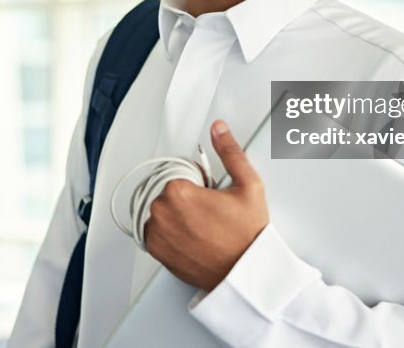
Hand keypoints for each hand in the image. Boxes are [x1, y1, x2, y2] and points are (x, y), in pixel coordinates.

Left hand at [144, 119, 269, 291]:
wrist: (244, 273)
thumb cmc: (247, 236)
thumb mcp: (248, 185)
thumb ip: (230, 152)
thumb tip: (218, 129)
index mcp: (179, 192)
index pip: (178, 172)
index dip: (196, 181)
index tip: (209, 193)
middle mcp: (161, 212)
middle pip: (167, 190)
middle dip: (185, 197)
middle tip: (209, 211)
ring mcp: (156, 233)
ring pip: (160, 209)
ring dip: (175, 213)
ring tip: (201, 225)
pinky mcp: (156, 250)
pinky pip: (155, 229)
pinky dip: (168, 230)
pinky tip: (191, 235)